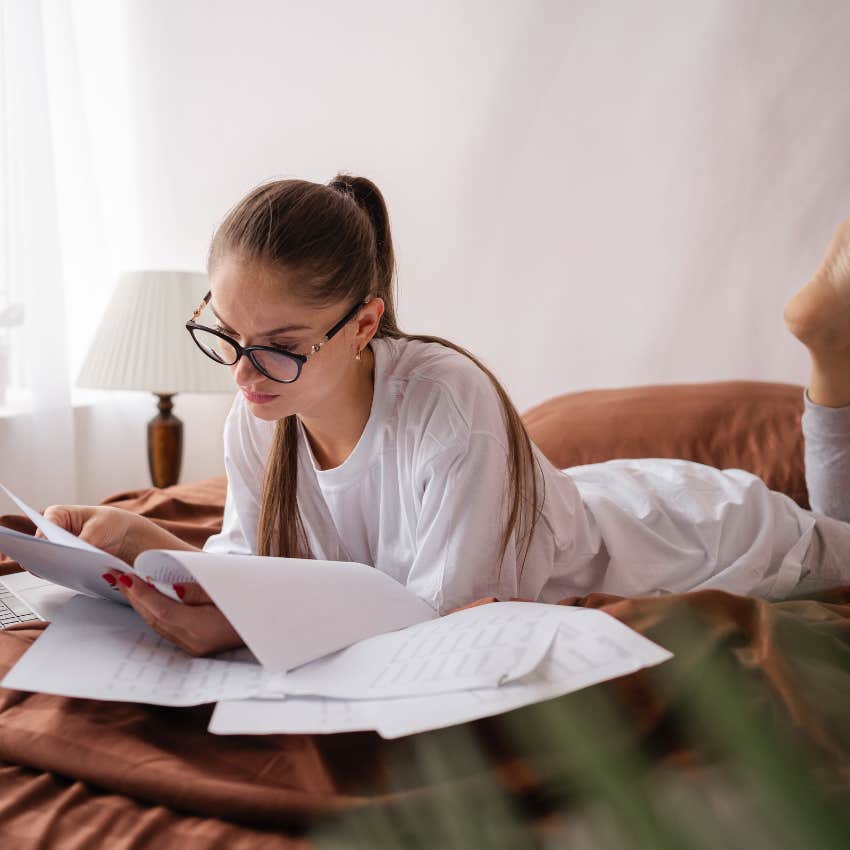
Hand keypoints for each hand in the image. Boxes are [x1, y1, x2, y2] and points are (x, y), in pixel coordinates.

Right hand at [38, 505, 197, 564]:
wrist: (123, 535)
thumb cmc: (110, 522)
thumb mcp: (99, 528)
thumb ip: (83, 541)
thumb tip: (71, 556)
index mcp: (56, 515)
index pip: (43, 529)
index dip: (45, 542)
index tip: (54, 551)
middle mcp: (51, 532)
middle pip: (43, 547)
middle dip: (50, 557)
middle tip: (60, 566)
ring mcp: (57, 548)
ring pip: (48, 561)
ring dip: (57, 568)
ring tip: (70, 572)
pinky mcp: (63, 562)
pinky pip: (58, 570)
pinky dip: (65, 574)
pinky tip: (75, 577)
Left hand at [101, 569, 244, 656]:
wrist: (271, 625)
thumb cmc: (253, 603)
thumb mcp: (229, 590)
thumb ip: (199, 589)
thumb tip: (171, 586)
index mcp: (203, 628)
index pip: (163, 610)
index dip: (142, 593)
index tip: (125, 575)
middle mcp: (195, 642)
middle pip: (155, 619)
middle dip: (135, 597)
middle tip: (117, 575)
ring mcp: (195, 647)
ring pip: (158, 625)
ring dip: (141, 604)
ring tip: (127, 584)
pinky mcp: (196, 646)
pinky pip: (168, 628)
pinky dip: (155, 612)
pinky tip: (148, 599)